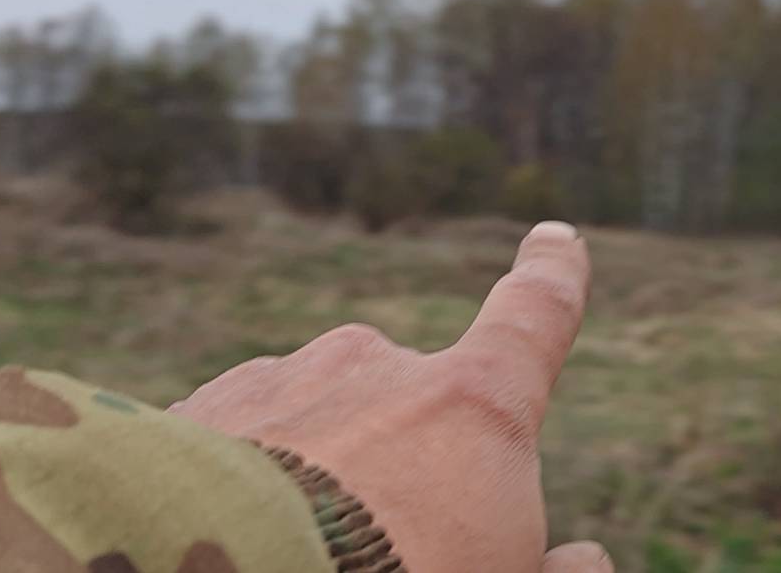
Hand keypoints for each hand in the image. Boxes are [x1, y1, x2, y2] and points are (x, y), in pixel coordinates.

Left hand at [169, 221, 609, 572]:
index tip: (557, 239)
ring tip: (299, 558)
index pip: (534, 318)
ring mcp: (280, 381)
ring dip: (317, 481)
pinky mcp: (199, 413)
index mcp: (471, 406)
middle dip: (402, 469)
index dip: (553, 278)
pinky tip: (235, 541)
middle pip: (410, 410)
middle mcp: (375, 367)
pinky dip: (245, 486)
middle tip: (382, 561)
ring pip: (319, 428)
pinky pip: (241, 444)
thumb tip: (582, 558)